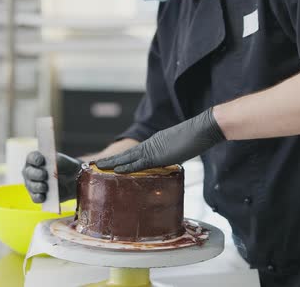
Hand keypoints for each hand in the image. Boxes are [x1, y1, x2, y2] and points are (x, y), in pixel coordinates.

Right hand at [23, 152, 82, 202]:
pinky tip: (43, 197)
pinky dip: (39, 197)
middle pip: (29, 172)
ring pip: (31, 186)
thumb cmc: (67, 167)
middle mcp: (30, 171)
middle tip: (44, 175)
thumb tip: (54, 166)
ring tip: (45, 187)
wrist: (74, 180)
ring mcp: (32, 184)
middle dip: (36, 174)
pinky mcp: (36, 195)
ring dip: (37, 186)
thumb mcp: (66, 162)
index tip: (41, 160)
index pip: (32, 157)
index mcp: (36, 159)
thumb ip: (59, 162)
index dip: (35, 159)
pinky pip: (35, 198)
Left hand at [96, 108, 224, 172]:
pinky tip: (115, 170)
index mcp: (156, 143)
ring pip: (127, 157)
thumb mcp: (181, 148)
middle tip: (95, 164)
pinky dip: (125, 166)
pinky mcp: (158, 154)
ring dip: (111, 163)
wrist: (204, 128)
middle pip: (126, 154)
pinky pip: (138, 162)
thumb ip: (173, 155)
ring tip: (97, 167)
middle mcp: (151, 144)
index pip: (134, 153)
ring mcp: (153, 148)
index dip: (121, 158)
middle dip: (110, 160)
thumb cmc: (197, 137)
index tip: (110, 163)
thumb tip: (171, 164)